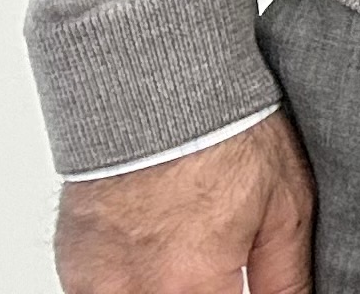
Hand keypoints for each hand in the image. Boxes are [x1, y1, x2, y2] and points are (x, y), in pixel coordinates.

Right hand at [55, 110, 311, 293]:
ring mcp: (97, 279)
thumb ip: (286, 277)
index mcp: (192, 281)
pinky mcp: (73, 262)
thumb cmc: (227, 135)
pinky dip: (122, 290)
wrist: (159, 86)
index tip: (235, 286)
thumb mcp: (285, 206)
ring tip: (184, 262)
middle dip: (198, 293)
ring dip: (163, 293)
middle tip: (212, 272)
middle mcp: (137, 289)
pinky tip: (151, 263)